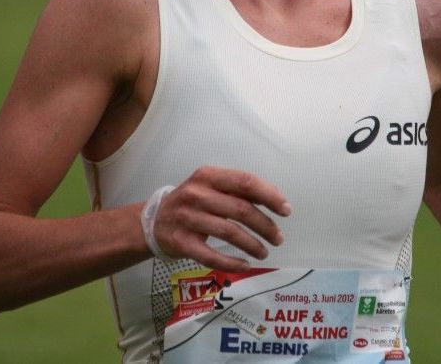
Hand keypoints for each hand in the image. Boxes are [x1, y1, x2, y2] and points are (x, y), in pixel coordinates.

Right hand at [152, 166, 290, 271]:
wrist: (154, 220)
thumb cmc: (192, 201)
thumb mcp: (210, 186)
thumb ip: (237, 190)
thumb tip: (274, 200)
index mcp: (208, 176)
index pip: (245, 182)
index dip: (269, 196)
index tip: (286, 210)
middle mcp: (196, 194)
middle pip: (240, 209)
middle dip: (265, 226)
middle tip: (278, 238)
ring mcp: (187, 218)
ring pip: (229, 233)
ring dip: (253, 245)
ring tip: (265, 252)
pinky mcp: (181, 242)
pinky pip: (211, 255)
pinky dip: (232, 262)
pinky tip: (245, 265)